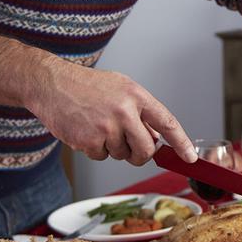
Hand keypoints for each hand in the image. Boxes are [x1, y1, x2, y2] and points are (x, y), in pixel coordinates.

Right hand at [28, 60, 196, 164]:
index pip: (167, 122)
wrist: (51, 84)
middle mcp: (124, 112)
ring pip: (122, 155)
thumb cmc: (87, 86)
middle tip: (129, 145)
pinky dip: (95, 149)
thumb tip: (156, 140)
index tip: (190, 157)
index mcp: (136, 96)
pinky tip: (86, 130)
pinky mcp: (89, 141)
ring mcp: (107, 128)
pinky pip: (102, 157)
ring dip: (113, 148)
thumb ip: (141, 112)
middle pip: (145, 150)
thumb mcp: (121, 88)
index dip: (181, 142)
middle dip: (140, 154)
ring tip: (98, 125)